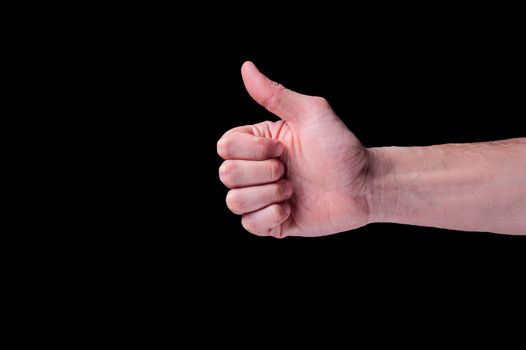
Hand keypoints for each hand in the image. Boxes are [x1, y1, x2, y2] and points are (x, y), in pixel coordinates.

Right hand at [217, 62, 371, 237]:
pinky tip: (291, 208)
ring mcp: (262, 197)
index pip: (225, 146)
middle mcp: (255, 170)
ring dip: (268, 195)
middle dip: (263, 173)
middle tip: (289, 170)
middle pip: (226, 174)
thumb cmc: (340, 146)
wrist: (364, 185)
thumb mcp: (311, 114)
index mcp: (258, 143)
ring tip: (292, 190)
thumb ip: (275, 94)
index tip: (282, 147)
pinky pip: (249, 224)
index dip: (252, 150)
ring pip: (234, 202)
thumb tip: (246, 67)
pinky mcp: (271, 223)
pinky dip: (271, 216)